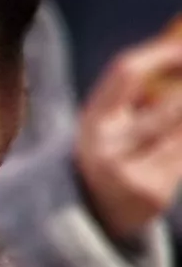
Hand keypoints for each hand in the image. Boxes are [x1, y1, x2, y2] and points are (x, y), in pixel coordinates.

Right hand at [76, 25, 181, 245]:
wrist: (94, 212)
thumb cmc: (115, 153)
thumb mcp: (113, 122)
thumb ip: (139, 97)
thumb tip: (179, 60)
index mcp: (93, 119)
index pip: (126, 73)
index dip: (162, 54)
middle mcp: (106, 145)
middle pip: (169, 106)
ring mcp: (128, 171)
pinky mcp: (152, 193)